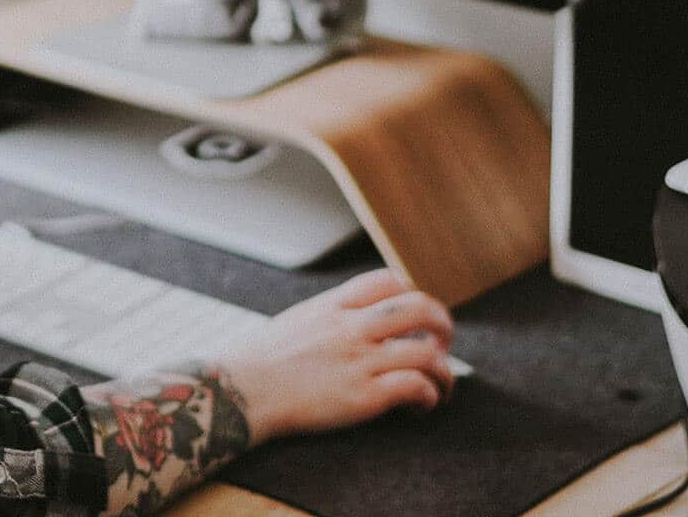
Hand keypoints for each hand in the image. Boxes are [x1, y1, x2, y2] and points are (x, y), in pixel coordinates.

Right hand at [217, 270, 454, 444]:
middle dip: (443, 325)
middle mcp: (352, 327)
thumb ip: (330, 317)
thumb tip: (353, 321)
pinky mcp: (363, 396)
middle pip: (420, 308)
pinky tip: (421, 407)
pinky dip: (428, 396)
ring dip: (445, 372)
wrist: (241, 392)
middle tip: (443, 344)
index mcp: (334, 306)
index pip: (389, 281)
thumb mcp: (298, 321)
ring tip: (442, 387)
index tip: (415, 317)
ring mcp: (359, 360)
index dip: (412, 294)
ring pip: (427, 353)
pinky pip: (415, 386)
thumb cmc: (262, 363)